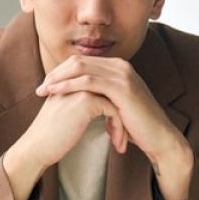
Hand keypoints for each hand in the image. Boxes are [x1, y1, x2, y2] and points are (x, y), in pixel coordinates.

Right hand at [2, 86, 124, 199]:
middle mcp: (76, 80)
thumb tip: (102, 107)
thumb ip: (79, 102)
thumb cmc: (50, 136)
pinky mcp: (85, 100)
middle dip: (123, 113)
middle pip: (112, 91)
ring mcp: (81, 88)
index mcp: (71, 81)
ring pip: (116, 100)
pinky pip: (113, 110)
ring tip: (120, 143)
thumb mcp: (65, 111)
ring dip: (122, 124)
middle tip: (127, 134)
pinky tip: (117, 145)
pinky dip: (118, 129)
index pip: (104, 87)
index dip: (114, 106)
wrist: (36, 147)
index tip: (118, 127)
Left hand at [37, 56, 193, 199]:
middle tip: (39, 88)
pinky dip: (69, 85)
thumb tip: (79, 97)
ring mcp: (123, 75)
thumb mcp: (114, 105)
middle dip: (56, 74)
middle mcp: (121, 66)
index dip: (61, 72)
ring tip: (43, 91)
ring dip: (58, 79)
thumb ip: (100, 96)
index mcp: (118, 67)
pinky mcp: (122, 87)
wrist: (159, 138)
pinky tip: (56, 93)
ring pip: (81, 68)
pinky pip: (89, 81)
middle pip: (79, 62)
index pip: (82, 62)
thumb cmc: (136, 126)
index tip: (45, 86)